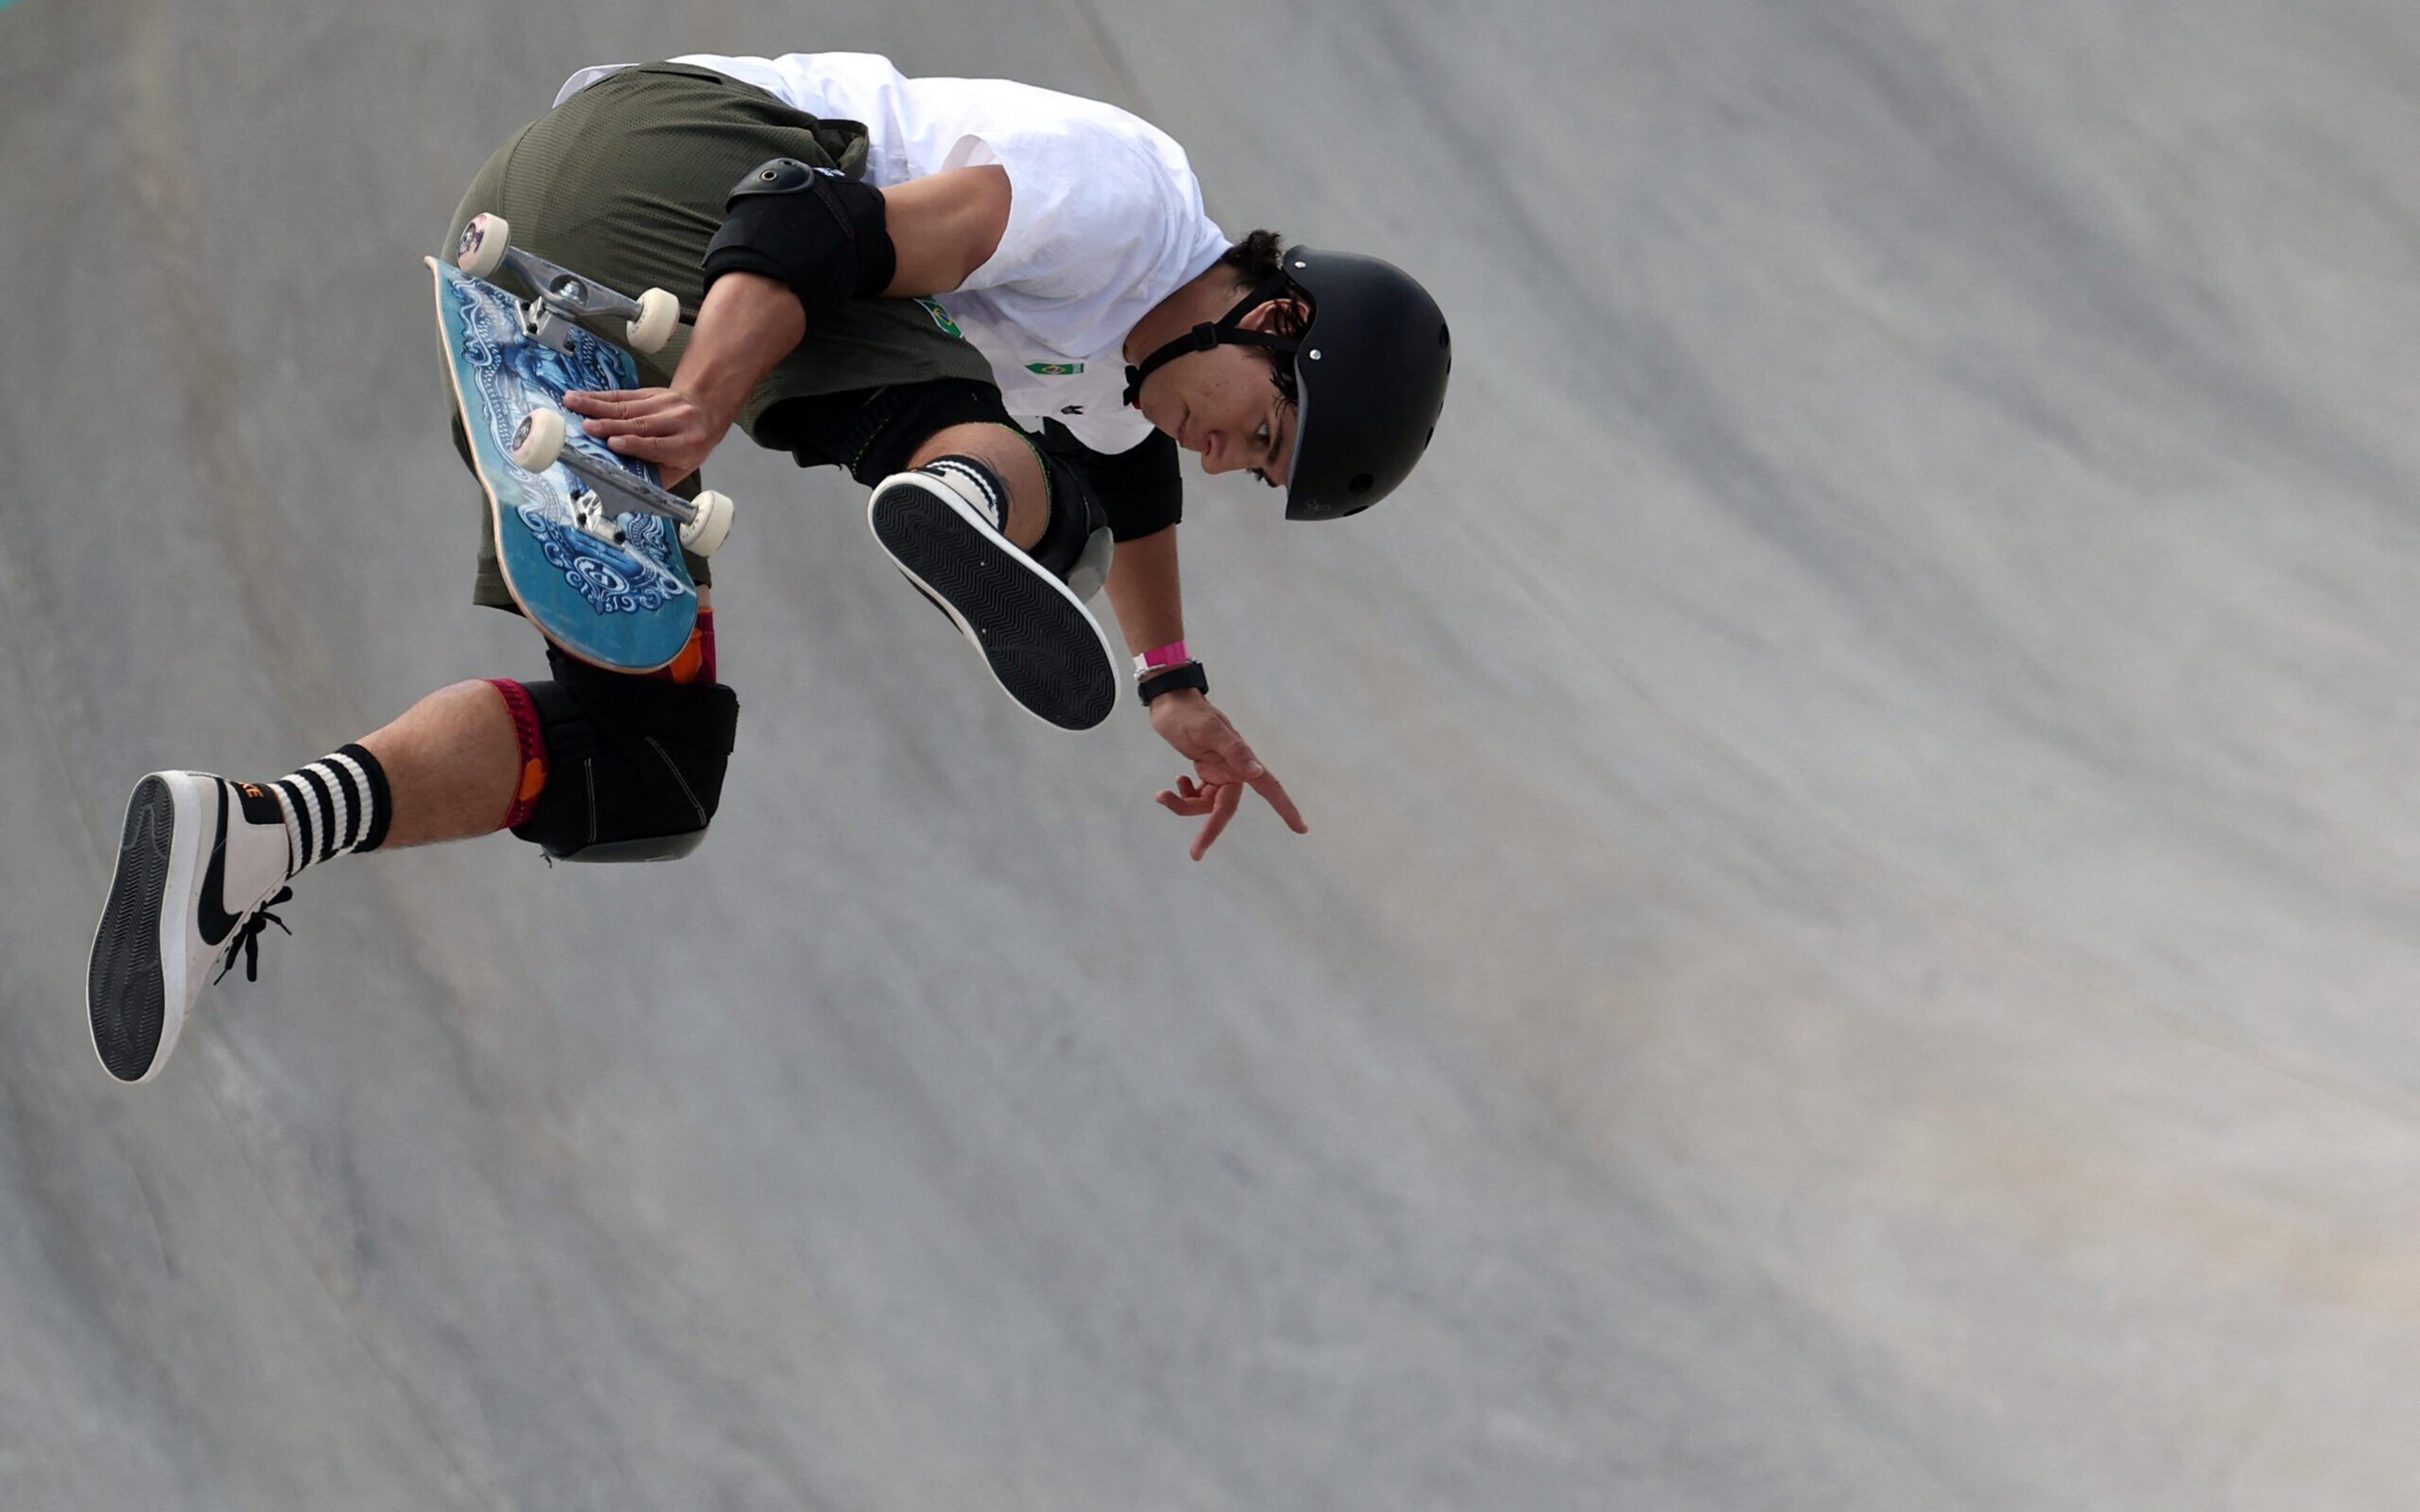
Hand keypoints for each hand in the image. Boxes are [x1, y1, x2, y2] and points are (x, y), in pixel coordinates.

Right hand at [562, 387, 730, 487]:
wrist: (705, 410)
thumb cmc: (689, 446)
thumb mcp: (681, 467)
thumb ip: (656, 477)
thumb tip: (624, 489)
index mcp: (686, 444)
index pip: (657, 445)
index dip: (634, 444)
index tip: (612, 444)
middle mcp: (675, 420)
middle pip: (639, 424)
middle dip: (610, 425)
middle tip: (587, 428)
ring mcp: (662, 403)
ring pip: (626, 406)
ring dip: (596, 406)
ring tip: (573, 405)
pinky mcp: (650, 392)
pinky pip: (622, 394)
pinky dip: (598, 396)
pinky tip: (581, 396)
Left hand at [1149, 690, 1308, 860]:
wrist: (1169, 701)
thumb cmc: (1189, 714)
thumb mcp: (1209, 731)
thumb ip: (1234, 751)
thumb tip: (1257, 771)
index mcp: (1241, 762)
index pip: (1269, 789)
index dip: (1286, 809)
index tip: (1301, 829)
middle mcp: (1233, 770)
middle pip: (1225, 809)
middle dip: (1209, 830)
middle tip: (1195, 854)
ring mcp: (1219, 772)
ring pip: (1206, 805)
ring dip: (1184, 805)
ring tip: (1163, 795)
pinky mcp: (1205, 771)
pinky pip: (1198, 796)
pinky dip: (1184, 796)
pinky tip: (1175, 785)